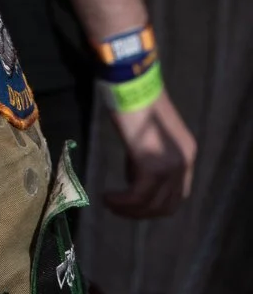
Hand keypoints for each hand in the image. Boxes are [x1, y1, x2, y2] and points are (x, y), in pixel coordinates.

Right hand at [102, 84, 195, 218]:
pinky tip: (108, 197)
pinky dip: (122, 202)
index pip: (177, 193)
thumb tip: (134, 176)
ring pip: (152, 204)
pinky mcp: (151, 164)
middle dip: (142, 213)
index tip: (133, 203)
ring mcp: (170, 164)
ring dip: (130, 210)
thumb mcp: (148, 133)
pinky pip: (138, 195)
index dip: (155, 203)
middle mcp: (184, 162)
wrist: (131, 81)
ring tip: (110, 203)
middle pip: (167, 204)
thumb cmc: (135, 99)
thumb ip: (147, 155)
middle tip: (120, 208)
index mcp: (186, 153)